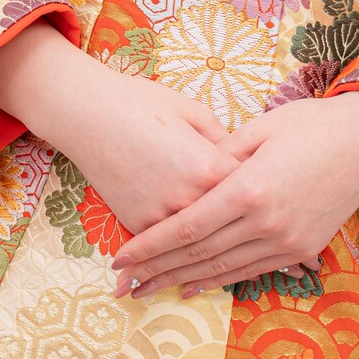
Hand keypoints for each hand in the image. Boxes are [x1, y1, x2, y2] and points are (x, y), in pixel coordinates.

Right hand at [0, 19, 238, 234]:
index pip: (251, 189)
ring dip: (214, 243)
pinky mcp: (137, 225)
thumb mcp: (193, 111)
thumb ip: (225, 140)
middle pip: (228, 220)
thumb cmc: (143, 103)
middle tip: (260, 225)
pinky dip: (178, 243)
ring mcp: (160, 217)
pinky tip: (190, 254)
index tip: (269, 190)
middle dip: (243, 222)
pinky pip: (167, 240)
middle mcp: (189, 200)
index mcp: (210, 168)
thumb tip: (245, 163)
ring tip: (234, 252)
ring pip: (198, 238)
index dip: (261, 188)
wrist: (88, 113)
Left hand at [112, 88, 358, 297]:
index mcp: (249, 189)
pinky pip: (251, 271)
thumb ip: (219, 155)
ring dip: (181, 281)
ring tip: (148, 289)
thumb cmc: (310, 123)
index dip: (149, 247)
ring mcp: (286, 241)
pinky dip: (218, 280)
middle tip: (122, 285)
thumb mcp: (258, 128)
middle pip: (198, 255)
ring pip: (222, 269)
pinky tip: (193, 285)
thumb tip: (186, 177)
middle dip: (155, 271)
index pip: (186, 228)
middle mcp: (266, 223)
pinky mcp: (302, 249)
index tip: (119, 259)